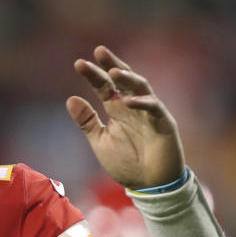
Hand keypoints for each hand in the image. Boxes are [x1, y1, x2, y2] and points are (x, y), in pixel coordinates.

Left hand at [66, 46, 184, 188]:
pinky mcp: (164, 124)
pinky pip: (154, 109)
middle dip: (112, 65)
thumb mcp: (100, 141)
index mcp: (117, 109)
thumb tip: (70, 99)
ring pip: (141, 88)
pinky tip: (127, 101)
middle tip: (99, 51)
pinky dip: (142, 103)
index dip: (93, 74)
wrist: (149, 185)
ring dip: (128, 79)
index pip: (104, 86)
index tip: (78, 63)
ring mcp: (150, 113)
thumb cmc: (127, 163)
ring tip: (113, 72)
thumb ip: (87, 121)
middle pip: (123, 80)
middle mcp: (133, 106)